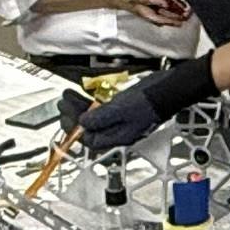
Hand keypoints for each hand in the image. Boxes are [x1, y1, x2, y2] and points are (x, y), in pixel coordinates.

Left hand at [78, 55, 213, 157]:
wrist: (167, 89)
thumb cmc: (148, 101)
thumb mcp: (119, 109)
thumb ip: (99, 119)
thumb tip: (82, 125)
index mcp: (118, 137)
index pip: (90, 140)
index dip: (75, 130)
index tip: (65, 117)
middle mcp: (118, 131)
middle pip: (90, 129)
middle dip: (73, 117)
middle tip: (62, 105)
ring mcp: (121, 119)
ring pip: (94, 117)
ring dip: (79, 107)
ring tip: (67, 95)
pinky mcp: (123, 108)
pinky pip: (102, 108)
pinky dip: (90, 102)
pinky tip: (83, 94)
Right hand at [112, 0, 191, 23]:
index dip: (154, 1)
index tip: (165, 2)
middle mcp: (134, 6)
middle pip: (150, 15)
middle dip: (165, 18)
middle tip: (178, 19)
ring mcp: (137, 11)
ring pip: (152, 19)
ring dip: (166, 21)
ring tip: (180, 22)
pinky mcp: (140, 13)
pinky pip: (152, 19)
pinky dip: (163, 21)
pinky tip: (172, 22)